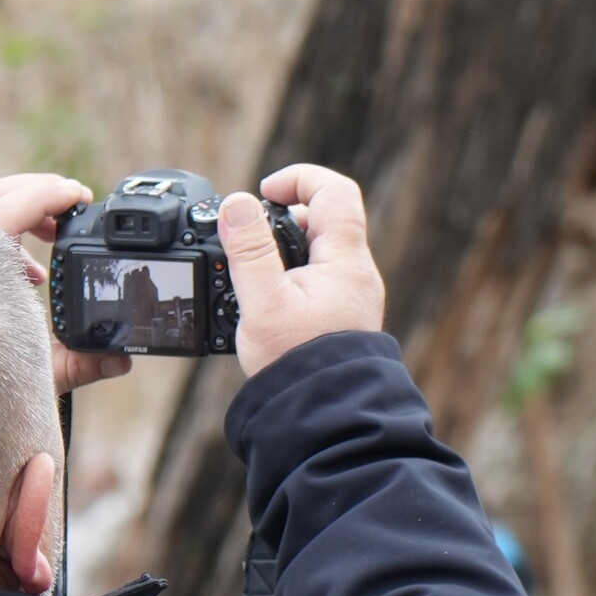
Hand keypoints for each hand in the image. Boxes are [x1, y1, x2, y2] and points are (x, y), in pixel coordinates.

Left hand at [0, 172, 130, 393]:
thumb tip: (123, 360)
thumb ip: (80, 364)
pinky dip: (7, 239)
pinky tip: (32, 276)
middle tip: (74, 203)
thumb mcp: (34, 373)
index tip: (82, 196)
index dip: (51, 194)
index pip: (14, 206)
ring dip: (24, 213)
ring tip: (57, 235)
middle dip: (39, 192)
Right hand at [225, 164, 383, 375]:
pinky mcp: (341, 318)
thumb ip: (249, 250)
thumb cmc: (299, 364)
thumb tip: (238, 204)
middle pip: (325, 219)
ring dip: (285, 251)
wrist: (326, 417)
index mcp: (345, 261)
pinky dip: (291, 278)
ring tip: (254, 275)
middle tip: (250, 239)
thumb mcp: (263, 302)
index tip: (265, 192)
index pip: (334, 191)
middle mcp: (356, 274)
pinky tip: (266, 302)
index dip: (299, 179)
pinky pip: (317, 280)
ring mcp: (351, 297)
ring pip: (319, 252)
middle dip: (283, 218)